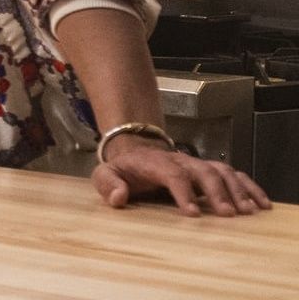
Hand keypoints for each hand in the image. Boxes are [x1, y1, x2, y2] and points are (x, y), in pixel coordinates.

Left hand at [92, 138, 270, 215]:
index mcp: (155, 163)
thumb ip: (108, 184)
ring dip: (237, 190)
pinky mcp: (209, 170)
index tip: (192, 213)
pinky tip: (260, 204)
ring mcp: (197, 164)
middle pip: (203, 171)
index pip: (172, 174)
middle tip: (228, 214)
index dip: (183, 192)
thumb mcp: (105, 175)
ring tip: (248, 211)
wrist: (135, 152)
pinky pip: (233, 174)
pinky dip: (249, 187)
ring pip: (222, 172)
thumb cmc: (123, 170)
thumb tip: (118, 198)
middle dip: (216, 192)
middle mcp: (181, 161)